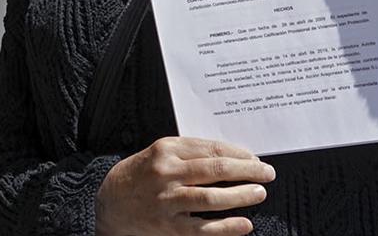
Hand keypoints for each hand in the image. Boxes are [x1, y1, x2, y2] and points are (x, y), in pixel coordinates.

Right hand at [95, 136, 274, 234]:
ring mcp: (167, 200)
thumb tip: (231, 158)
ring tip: (259, 193)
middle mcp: (166, 173)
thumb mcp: (159, 154)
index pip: (211, 149)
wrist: (110, 204)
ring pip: (211, 198)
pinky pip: (203, 228)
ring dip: (241, 195)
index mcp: (166, 150)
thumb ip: (190, 153)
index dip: (239, 154)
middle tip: (267, 173)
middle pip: (215, 170)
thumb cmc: (139, 175)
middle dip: (247, 171)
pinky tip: (244, 224)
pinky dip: (227, 227)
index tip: (255, 159)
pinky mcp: (169, 226)